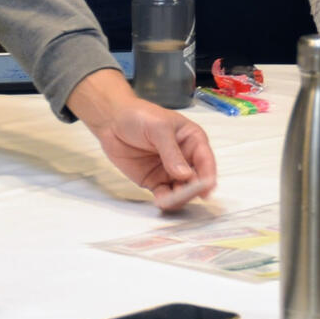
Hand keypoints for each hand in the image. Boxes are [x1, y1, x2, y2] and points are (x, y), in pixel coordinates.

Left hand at [67, 69, 218, 210]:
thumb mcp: (158, 128)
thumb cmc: (139, 116)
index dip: (207, 176)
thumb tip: (185, 175)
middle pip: (196, 180)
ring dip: (178, 198)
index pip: (205, 160)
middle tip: (182, 195)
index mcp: (192, 140)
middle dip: (192, 190)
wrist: (112, 121)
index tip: (205, 190)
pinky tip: (161, 202)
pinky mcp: (155, 181)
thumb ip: (171, 151)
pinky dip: (165, 201)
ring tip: (169, 201)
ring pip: (181, 190)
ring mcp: (170, 171)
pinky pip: (164, 195)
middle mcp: (185, 158)